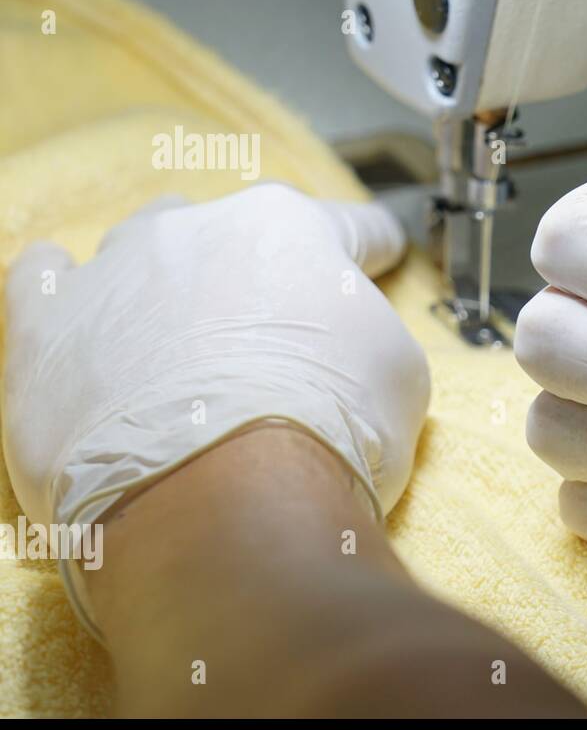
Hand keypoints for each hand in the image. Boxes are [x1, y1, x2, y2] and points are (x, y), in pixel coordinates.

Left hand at [4, 184, 429, 538]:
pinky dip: (62, 285)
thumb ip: (371, 334)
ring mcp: (114, 272)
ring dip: (165, 283)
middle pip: (231, 231)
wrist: (226, 502)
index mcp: (292, 230)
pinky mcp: (46, 327)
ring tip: (178, 338)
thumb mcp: (402, 377)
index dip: (373, 248)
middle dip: (254, 273)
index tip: (377, 257)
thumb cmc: (327, 436)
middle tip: (272, 338)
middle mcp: (199, 230)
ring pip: (141, 247)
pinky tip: (80, 307)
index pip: (350, 227)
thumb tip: (353, 341)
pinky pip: (41, 276)